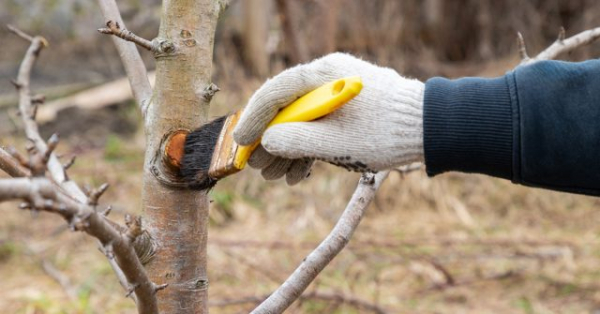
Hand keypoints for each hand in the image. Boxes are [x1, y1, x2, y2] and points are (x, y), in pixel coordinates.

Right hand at [233, 53, 423, 184]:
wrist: (433, 130)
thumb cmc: (388, 132)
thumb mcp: (336, 142)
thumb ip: (296, 140)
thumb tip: (267, 140)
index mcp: (325, 75)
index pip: (276, 92)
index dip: (254, 119)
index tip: (241, 143)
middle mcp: (329, 78)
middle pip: (286, 108)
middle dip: (271, 142)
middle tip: (258, 168)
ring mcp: (339, 94)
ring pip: (302, 121)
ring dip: (289, 150)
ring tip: (277, 178)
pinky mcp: (349, 109)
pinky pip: (320, 126)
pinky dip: (309, 149)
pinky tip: (299, 174)